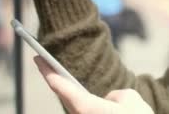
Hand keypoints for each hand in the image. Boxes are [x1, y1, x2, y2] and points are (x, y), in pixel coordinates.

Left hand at [34, 57, 153, 113]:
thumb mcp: (130, 99)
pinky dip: (76, 101)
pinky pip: (81, 111)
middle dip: (53, 79)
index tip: (38, 59)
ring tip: (55, 74)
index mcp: (89, 109)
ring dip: (65, 92)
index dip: (50, 73)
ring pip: (73, 106)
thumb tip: (108, 101)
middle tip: (42, 62)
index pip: (64, 89)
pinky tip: (74, 94)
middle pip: (64, 97)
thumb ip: (115, 95)